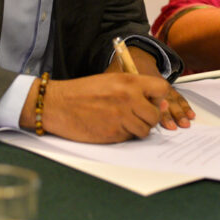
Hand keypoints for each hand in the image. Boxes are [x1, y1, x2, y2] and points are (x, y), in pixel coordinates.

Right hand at [36, 73, 171, 142]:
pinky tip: (111, 126)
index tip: (153, 101)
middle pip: (155, 115)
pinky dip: (124, 135)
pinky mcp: (114, 134)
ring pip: (145, 130)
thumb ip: (135, 89)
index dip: (160, 98)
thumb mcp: (111, 81)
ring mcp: (122, 118)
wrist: (58, 104)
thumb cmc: (83, 92)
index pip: (162, 89)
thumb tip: (160, 103)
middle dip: (149, 118)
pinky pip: (130, 138)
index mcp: (129, 82)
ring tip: (122, 122)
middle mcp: (129, 99)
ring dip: (137, 129)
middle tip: (136, 116)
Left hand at [105, 45, 194, 129]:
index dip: (154, 108)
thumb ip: (112, 91)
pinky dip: (184, 105)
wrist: (136, 55)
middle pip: (164, 98)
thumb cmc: (122, 69)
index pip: (149, 95)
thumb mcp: (113, 77)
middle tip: (176, 125)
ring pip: (173, 98)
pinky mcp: (166, 88)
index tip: (159, 119)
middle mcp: (154, 82)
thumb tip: (109, 113)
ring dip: (179, 111)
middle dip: (170, 112)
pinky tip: (190, 113)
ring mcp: (162, 85)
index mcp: (140, 80)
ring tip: (185, 122)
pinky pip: (177, 96)